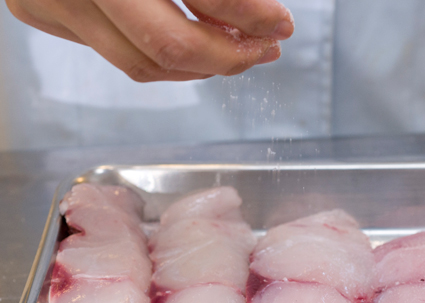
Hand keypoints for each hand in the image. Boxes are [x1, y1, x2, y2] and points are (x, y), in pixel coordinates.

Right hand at [6, 0, 293, 81]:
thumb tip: (261, 12)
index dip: (252, 16)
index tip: (280, 24)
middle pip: (171, 47)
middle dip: (229, 57)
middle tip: (263, 49)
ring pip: (143, 64)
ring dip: (199, 66)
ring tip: (235, 49)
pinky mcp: (41, 11)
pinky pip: (118, 54)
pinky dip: (163, 57)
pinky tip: (193, 44)